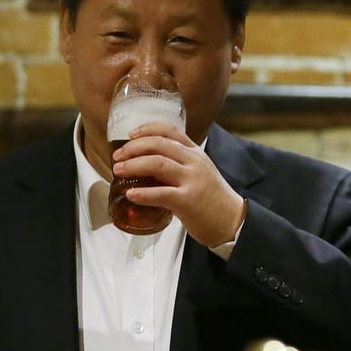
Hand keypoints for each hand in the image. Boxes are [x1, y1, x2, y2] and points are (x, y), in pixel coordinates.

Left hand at [111, 122, 244, 246]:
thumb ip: (179, 165)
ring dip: (133, 165)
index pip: (170, 130)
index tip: (131, 134)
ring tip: (118, 170)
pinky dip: (143, 193)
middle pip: (159, 144)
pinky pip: (161, 193)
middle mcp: (194, 162)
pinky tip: (130, 194)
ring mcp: (192, 180)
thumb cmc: (213, 199)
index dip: (147, 129)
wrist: (232, 221)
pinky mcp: (188, 201)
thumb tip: (148, 165)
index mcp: (196, 153)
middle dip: (133, 148)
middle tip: (118, 156)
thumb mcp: (200, 172)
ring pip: (157, 164)